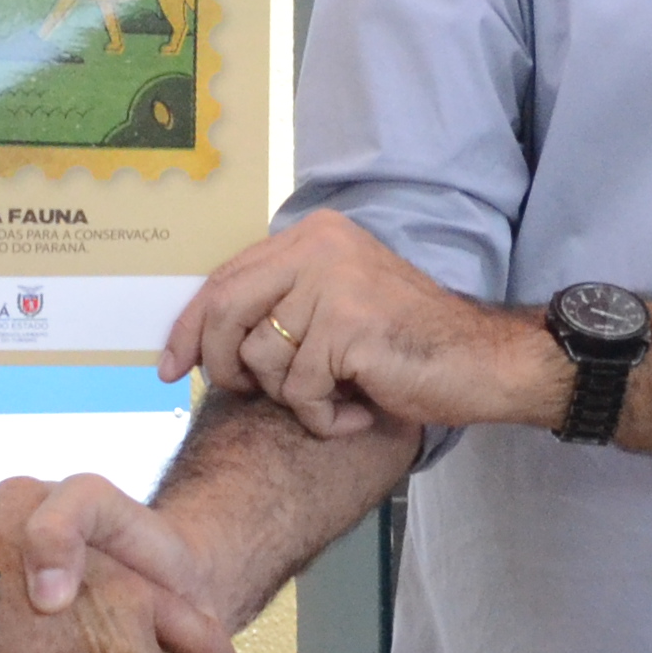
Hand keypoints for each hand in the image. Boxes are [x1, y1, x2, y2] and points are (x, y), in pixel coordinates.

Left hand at [160, 210, 549, 439]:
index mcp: (312, 235)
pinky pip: (301, 391)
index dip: (188, 328)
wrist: (482, 362)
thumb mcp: (335, 304)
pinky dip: (324, 417)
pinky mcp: (349, 327)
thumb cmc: (407, 344)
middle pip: (226, 313)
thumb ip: (279, 304)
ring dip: (294, 397)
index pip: (223, 278)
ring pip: (262, 359)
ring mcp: (335, 283)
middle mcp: (320, 248)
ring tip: (338, 395)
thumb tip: (201, 340)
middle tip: (251, 395)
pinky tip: (357, 411)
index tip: (168, 368)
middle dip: (224, 367)